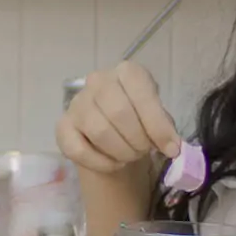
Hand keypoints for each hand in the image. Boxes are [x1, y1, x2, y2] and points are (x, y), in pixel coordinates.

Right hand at [56, 61, 182, 174]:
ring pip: (100, 131)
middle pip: (119, 113)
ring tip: (131, 156)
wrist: (114, 132)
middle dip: (138, 140)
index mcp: (127, 72)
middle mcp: (98, 80)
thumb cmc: (139, 120)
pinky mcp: (62, 127)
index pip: (142, 95)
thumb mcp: (157, 118)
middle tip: (145, 151)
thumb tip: (172, 148)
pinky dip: (101, 163)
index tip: (171, 149)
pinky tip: (114, 164)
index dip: (158, 125)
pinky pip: (79, 149)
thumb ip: (164, 128)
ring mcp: (77, 103)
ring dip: (121, 152)